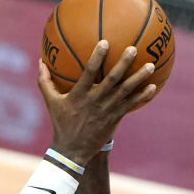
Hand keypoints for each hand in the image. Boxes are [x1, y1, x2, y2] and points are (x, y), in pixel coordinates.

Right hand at [38, 42, 156, 163]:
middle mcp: (95, 101)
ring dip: (138, 78)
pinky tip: (153, 87)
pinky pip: (130, 106)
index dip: (97, 57)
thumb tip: (40, 61)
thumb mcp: (51, 102)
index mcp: (79, 95)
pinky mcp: (114, 119)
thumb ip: (45, 81)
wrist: (71, 151)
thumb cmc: (61, 123)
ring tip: (151, 65)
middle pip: (112, 80)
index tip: (105, 42)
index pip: (89, 73)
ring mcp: (106, 110)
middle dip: (123, 64)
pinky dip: (142, 97)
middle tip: (134, 49)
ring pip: (125, 92)